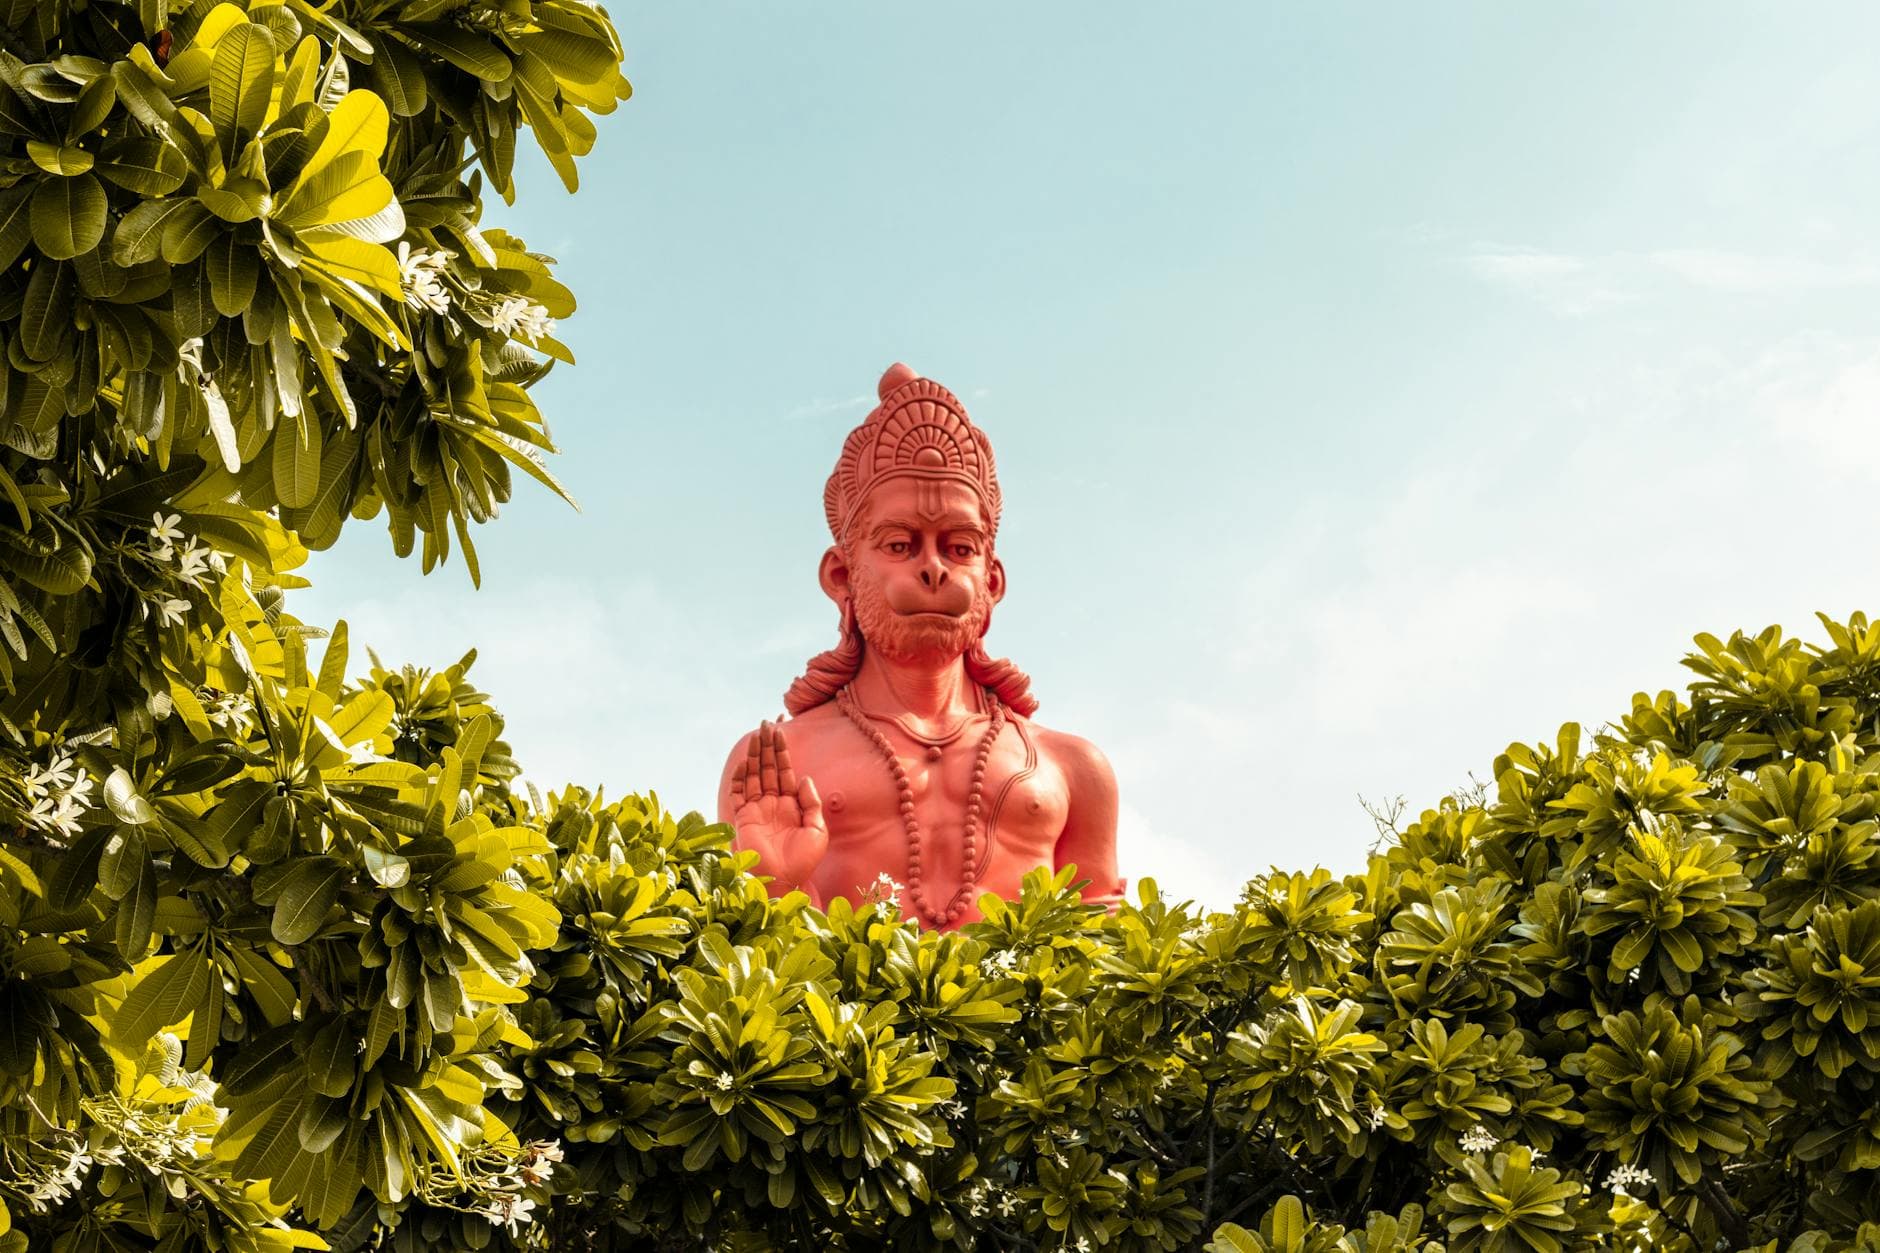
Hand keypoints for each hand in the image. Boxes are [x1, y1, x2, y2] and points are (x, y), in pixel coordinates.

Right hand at [729, 720, 827, 893]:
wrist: (785, 882)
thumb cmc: (804, 861)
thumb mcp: (817, 829)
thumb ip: (811, 802)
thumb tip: (803, 777)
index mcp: (791, 804)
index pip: (785, 770)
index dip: (783, 750)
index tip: (782, 729)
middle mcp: (773, 803)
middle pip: (768, 768)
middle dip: (768, 746)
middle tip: (766, 723)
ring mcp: (757, 810)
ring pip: (754, 776)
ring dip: (754, 755)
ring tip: (756, 734)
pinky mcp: (743, 819)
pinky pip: (739, 794)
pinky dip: (740, 778)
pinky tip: (744, 762)